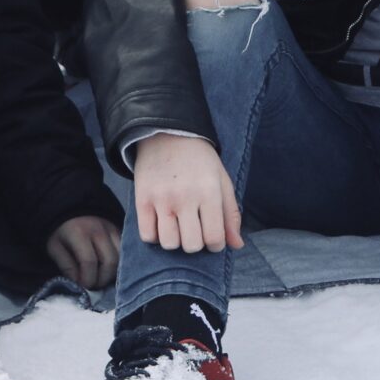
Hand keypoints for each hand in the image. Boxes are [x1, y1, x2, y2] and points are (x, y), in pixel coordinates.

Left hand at [46, 215, 121, 288]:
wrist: (70, 206)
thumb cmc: (60, 230)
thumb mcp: (54, 247)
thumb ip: (65, 265)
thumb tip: (78, 283)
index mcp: (80, 233)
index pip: (89, 262)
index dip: (87, 279)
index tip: (82, 286)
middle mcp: (99, 230)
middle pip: (109, 262)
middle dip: (101, 279)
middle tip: (92, 285)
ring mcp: (112, 229)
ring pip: (120, 258)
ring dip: (111, 273)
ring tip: (99, 278)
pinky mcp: (119, 230)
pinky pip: (124, 251)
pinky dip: (118, 264)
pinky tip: (107, 269)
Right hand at [131, 134, 242, 254]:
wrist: (167, 134)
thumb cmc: (200, 160)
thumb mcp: (222, 181)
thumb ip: (231, 214)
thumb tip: (237, 245)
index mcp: (209, 192)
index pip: (214, 238)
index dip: (216, 245)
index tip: (212, 237)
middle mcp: (185, 196)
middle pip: (191, 245)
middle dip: (195, 243)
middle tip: (194, 230)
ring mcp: (161, 199)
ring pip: (168, 243)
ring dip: (175, 241)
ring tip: (177, 227)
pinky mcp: (142, 199)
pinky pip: (147, 235)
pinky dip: (155, 236)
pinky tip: (162, 225)